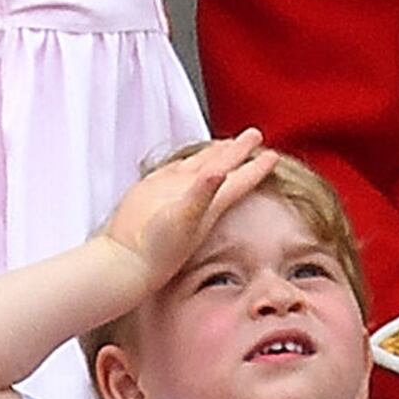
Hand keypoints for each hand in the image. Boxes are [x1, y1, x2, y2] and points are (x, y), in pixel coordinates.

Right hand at [96, 129, 275, 289]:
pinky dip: (183, 166)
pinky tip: (187, 162)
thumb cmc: (156, 248)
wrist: (125, 264)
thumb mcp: (183, 219)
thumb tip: (221, 171)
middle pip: (220, 166)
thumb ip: (202, 193)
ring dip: (214, 156)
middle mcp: (193, 197)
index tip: (273, 156)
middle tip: (254, 135)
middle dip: (236, 150)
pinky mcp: (152, 196)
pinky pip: (172, 175)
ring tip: (227, 145)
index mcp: (208, 203)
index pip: (240, 180)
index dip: (256, 167)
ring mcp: (174, 196)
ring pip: (199, 169)